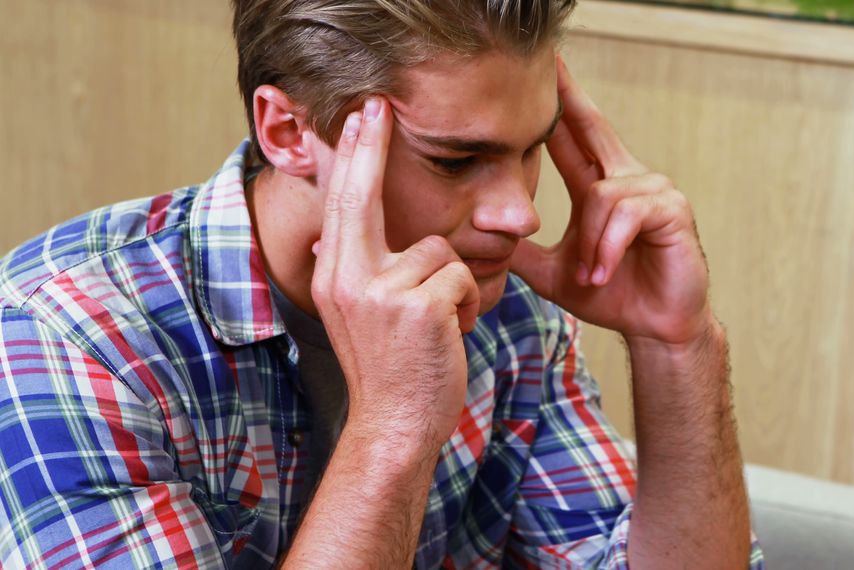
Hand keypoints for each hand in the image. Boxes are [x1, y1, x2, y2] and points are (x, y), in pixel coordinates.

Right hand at [311, 98, 480, 457]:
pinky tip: (453, 333)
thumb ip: (355, 274)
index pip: (343, 204)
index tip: (361, 117)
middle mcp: (347, 278)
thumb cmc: (389, 371)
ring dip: (453, 284)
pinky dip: (469, 304)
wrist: (395, 426)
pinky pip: (462, 276)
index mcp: (334, 277)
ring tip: (441, 322)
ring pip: (439, 249)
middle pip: (364, 197)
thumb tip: (332, 238)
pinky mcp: (420, 305)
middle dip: (370, 146)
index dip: (354, 157)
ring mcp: (382, 291)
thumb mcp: (355, 316)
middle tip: (377, 104)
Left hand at [510, 57, 711, 345]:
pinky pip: (626, 215)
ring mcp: (654, 191)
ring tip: (591, 275)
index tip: (543, 71)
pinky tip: (604, 272)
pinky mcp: (672, 210)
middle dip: (571, 100)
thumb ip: (522, 252)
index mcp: (599, 187)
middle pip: (594, 128)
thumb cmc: (613, 296)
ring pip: (602, 197)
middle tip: (550, 69)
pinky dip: (608, 248)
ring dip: (590, 244)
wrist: (654, 327)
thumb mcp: (553, 272)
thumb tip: (480, 238)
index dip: (559, 105)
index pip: (573, 137)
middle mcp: (627, 179)